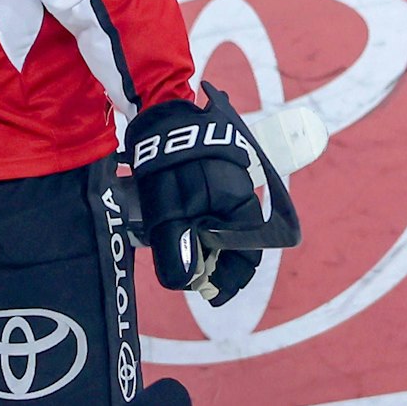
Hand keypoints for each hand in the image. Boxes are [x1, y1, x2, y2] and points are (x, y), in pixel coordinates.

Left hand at [126, 84, 264, 304]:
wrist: (159, 110)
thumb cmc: (170, 162)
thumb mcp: (172, 211)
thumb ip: (178, 248)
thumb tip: (184, 284)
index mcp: (244, 208)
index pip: (247, 255)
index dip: (229, 279)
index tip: (209, 295)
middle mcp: (239, 196)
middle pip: (227, 241)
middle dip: (205, 259)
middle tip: (180, 271)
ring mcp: (221, 183)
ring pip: (209, 223)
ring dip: (190, 238)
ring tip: (165, 246)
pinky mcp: (201, 172)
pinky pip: (196, 204)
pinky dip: (181, 217)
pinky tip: (159, 221)